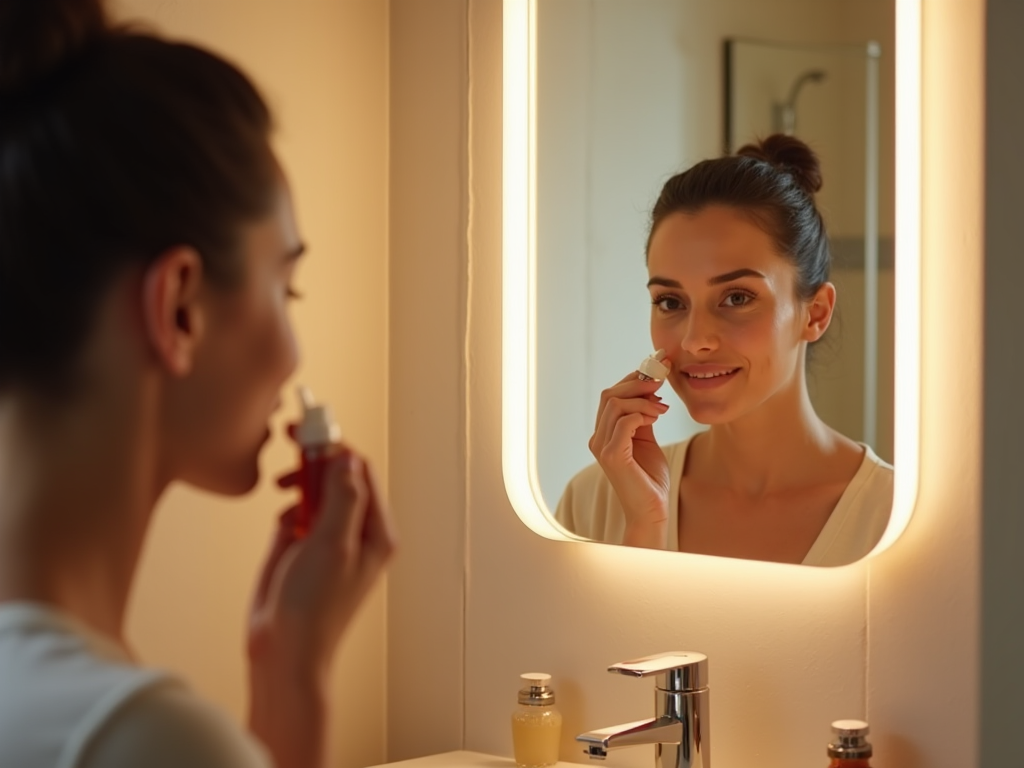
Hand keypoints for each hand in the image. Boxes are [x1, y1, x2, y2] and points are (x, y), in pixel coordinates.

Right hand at [247, 439, 395, 767]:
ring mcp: (329, 540)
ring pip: (318, 492)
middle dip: (316, 456)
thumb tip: (347, 460)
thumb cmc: (314, 608)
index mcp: (376, 532)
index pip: (361, 472)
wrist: (284, 651)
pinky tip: (282, 519)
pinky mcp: (302, 549)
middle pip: (339, 477)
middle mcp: (356, 533)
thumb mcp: (332, 545)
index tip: (309, 429)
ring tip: (282, 484)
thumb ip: (342, 499)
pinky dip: (289, 507)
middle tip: (290, 434)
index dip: (336, 447)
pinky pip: (299, 512)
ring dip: (301, 481)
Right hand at [589, 369, 671, 547]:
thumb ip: (643, 417)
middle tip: (663, 379)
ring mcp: (602, 447)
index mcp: (604, 433)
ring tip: (663, 408)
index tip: (658, 365)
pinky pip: (624, 422)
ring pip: (615, 404)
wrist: (652, 509)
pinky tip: (656, 418)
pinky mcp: (613, 456)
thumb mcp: (647, 439)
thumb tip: (650, 390)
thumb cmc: (650, 478)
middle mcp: (598, 438)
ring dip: (643, 399)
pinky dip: (641, 414)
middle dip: (638, 382)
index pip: (612, 395)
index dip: (634, 378)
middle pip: (610, 394)